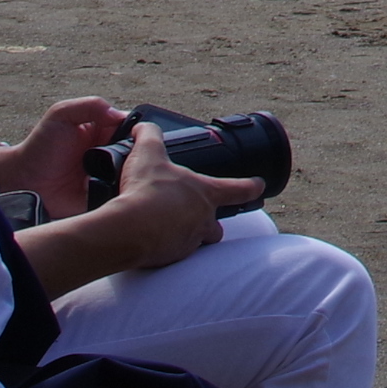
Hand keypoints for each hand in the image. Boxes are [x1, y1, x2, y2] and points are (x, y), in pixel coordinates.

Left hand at [0, 98, 135, 216]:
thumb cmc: (39, 146)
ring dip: (134, 177)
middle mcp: (110, 153)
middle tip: (136, 162)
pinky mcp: (101, 197)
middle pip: (139, 154)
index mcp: (105, 131)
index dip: (140, 133)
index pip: (133, 129)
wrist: (21, 181)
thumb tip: (119, 115)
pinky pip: (119, 197)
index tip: (143, 138)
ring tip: (129, 178)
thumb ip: (90, 106)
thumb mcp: (61, 114)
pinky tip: (121, 193)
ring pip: (134, 176)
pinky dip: (123, 195)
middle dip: (140, 157)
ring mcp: (108, 177)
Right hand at [103, 122, 258, 257]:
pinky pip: (174, 255)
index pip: (241, 189)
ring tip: (167, 228)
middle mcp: (204, 219)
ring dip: (188, 236)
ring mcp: (190, 242)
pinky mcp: (171, 259)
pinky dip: (166, 249)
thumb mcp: (148, 154)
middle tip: (191, 215)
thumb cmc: (146, 191)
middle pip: (216, 224)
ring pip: (197, 242)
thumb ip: (149, 136)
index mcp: (206, 193)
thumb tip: (142, 127)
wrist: (127, 229)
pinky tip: (150, 240)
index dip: (252, 187)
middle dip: (209, 221)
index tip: (259, 186)